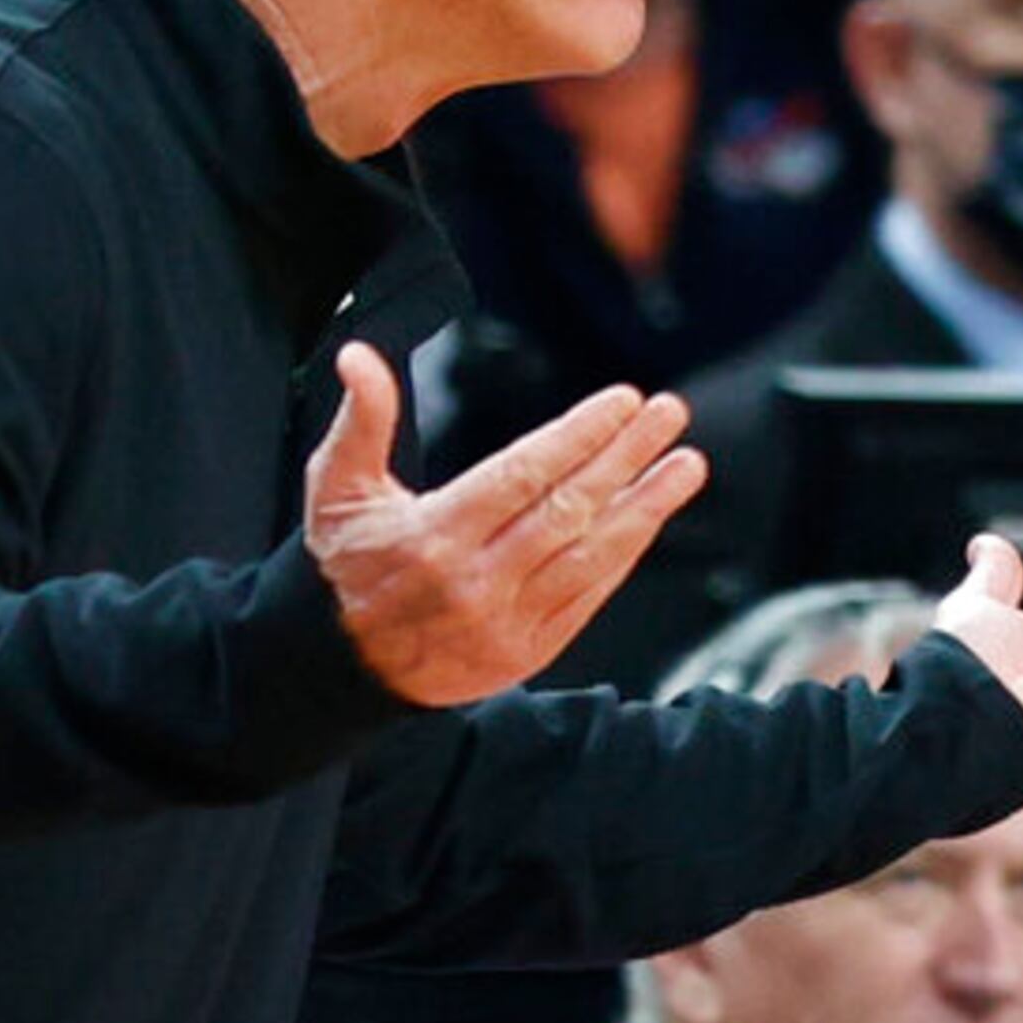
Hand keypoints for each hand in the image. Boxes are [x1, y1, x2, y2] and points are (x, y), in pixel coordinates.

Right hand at [305, 341, 704, 707]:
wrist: (340, 668)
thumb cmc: (345, 565)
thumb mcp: (335, 487)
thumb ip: (361, 420)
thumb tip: (359, 355)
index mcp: (431, 536)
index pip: (523, 475)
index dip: (579, 436)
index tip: (622, 400)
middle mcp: (474, 582)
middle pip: (568, 508)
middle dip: (627, 456)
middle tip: (670, 413)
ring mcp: (505, 622)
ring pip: (590, 555)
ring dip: (646, 505)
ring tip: (687, 465)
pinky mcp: (525, 652)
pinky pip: (588, 596)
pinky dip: (624, 553)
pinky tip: (651, 515)